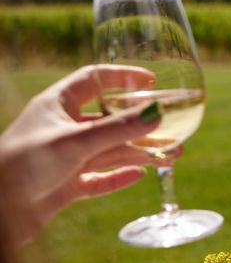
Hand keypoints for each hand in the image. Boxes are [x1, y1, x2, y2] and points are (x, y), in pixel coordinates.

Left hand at [0, 65, 181, 244]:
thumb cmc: (24, 164)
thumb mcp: (76, 141)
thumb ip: (119, 129)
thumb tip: (159, 112)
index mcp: (57, 105)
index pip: (94, 80)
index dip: (123, 77)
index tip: (152, 79)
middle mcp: (62, 129)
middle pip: (110, 120)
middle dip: (142, 124)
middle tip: (174, 128)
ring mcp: (64, 158)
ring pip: (110, 151)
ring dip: (140, 152)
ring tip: (174, 155)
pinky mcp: (65, 186)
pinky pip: (99, 179)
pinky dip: (119, 177)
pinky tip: (139, 175)